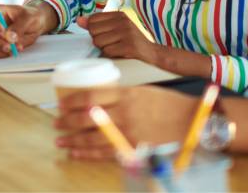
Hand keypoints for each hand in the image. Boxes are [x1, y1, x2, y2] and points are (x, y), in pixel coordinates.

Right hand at [0, 4, 45, 56]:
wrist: (36, 25)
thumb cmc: (31, 17)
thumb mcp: (29, 18)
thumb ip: (19, 27)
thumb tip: (9, 37)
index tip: (2, 31)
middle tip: (9, 46)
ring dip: (0, 49)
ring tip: (15, 48)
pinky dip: (1, 54)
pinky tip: (12, 51)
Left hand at [53, 85, 195, 159]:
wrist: (191, 120)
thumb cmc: (168, 104)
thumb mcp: (142, 91)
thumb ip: (121, 96)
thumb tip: (98, 101)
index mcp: (125, 94)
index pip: (89, 96)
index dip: (71, 102)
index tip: (61, 104)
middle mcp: (124, 112)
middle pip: (86, 117)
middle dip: (67, 121)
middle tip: (56, 123)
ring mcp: (127, 131)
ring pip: (92, 137)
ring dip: (73, 140)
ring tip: (60, 141)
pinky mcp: (133, 147)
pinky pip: (105, 153)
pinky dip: (87, 154)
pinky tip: (76, 154)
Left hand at [78, 12, 156, 63]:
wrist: (153, 56)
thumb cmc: (131, 43)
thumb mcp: (115, 30)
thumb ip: (96, 25)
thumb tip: (79, 20)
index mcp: (119, 15)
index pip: (93, 19)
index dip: (95, 31)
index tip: (107, 36)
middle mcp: (123, 21)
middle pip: (93, 31)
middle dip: (99, 41)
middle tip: (113, 44)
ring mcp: (127, 33)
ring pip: (98, 42)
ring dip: (105, 49)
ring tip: (117, 49)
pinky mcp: (129, 46)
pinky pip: (107, 51)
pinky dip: (111, 56)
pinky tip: (121, 54)